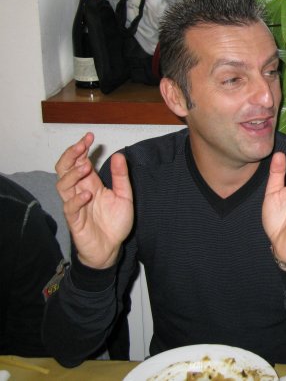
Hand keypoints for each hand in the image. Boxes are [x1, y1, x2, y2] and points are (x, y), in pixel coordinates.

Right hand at [55, 133, 133, 268]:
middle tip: (81, 145)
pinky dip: (76, 199)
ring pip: (62, 186)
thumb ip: (121, 176)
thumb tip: (119, 154)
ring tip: (85, 167)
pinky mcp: (75, 221)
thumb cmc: (114, 222)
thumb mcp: (124, 195)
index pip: (79, 161)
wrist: (112, 248)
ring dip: (72, 174)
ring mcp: (76, 206)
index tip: (89, 136)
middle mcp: (80, 192)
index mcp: (90, 184)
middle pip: (64, 169)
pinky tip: (87, 193)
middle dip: (71, 155)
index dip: (81, 148)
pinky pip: (69, 208)